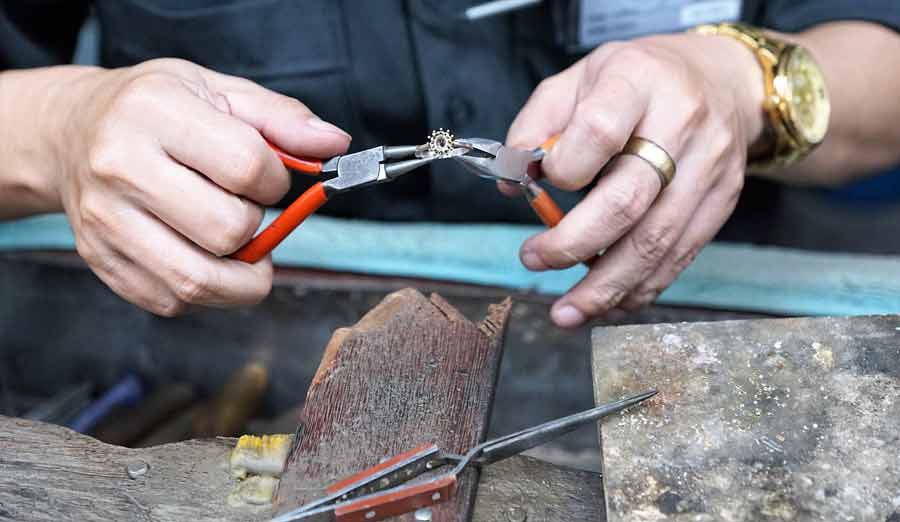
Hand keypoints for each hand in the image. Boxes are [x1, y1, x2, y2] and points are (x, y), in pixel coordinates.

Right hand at [52, 59, 349, 315]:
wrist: (71, 133)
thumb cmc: (154, 110)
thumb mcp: (218, 91)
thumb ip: (282, 118)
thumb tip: (335, 145)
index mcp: (154, 113)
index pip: (248, 167)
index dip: (275, 182)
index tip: (266, 179)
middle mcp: (120, 167)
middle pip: (227, 231)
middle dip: (255, 229)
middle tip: (245, 211)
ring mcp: (104, 220)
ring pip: (199, 280)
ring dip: (240, 278)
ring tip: (241, 251)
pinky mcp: (100, 260)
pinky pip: (172, 300)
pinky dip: (203, 292)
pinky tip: (200, 257)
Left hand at [507, 33, 764, 326]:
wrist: (721, 81)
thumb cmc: (637, 81)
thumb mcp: (579, 78)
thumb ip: (537, 125)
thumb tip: (513, 183)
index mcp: (638, 81)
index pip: (598, 131)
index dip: (564, 169)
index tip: (540, 184)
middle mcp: (681, 124)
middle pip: (628, 201)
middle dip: (574, 245)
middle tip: (534, 261)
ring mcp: (709, 167)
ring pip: (656, 241)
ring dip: (606, 286)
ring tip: (567, 311)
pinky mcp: (722, 202)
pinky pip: (679, 256)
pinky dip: (640, 288)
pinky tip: (608, 303)